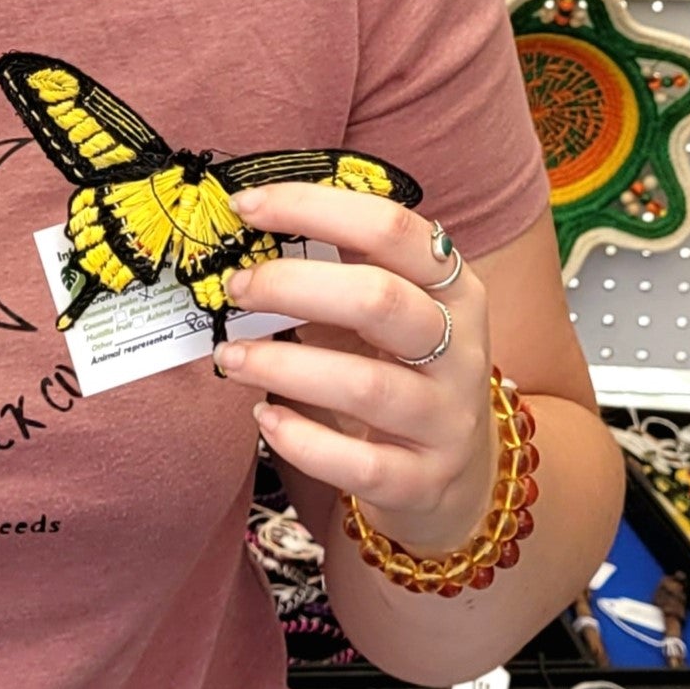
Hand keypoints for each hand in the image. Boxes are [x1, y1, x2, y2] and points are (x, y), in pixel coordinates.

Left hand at [212, 184, 496, 557]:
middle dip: (291, 285)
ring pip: (364, 385)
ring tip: (230, 356)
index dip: (313, 208)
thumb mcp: (386, 311)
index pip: (389, 228)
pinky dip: (302, 440)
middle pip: (378, 300)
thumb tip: (246, 226)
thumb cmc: (400, 369)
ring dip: (281, 367)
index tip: (245, 207)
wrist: (459, 476)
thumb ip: (334, 269)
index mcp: (452, 287)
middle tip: (234, 288)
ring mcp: (446, 419)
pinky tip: (265, 418)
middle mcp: (459, 349)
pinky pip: (360, 463)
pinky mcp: (424, 482)